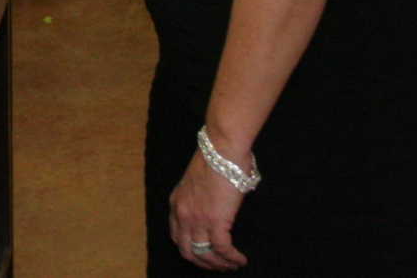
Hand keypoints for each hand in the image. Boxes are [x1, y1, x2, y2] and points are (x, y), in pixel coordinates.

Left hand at [168, 151, 248, 270]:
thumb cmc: (216, 159)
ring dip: (220, 264)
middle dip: (203, 263)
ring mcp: (197, 218)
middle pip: (188, 250)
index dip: (190, 249)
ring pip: (204, 254)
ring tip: (232, 265)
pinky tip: (240, 259)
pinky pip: (222, 249)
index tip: (204, 255)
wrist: (221, 150)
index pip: (177, 236)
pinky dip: (232, 258)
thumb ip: (201, 198)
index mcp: (176, 202)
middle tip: (219, 266)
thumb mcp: (198, 182)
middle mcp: (182, 213)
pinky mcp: (215, 221)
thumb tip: (218, 208)